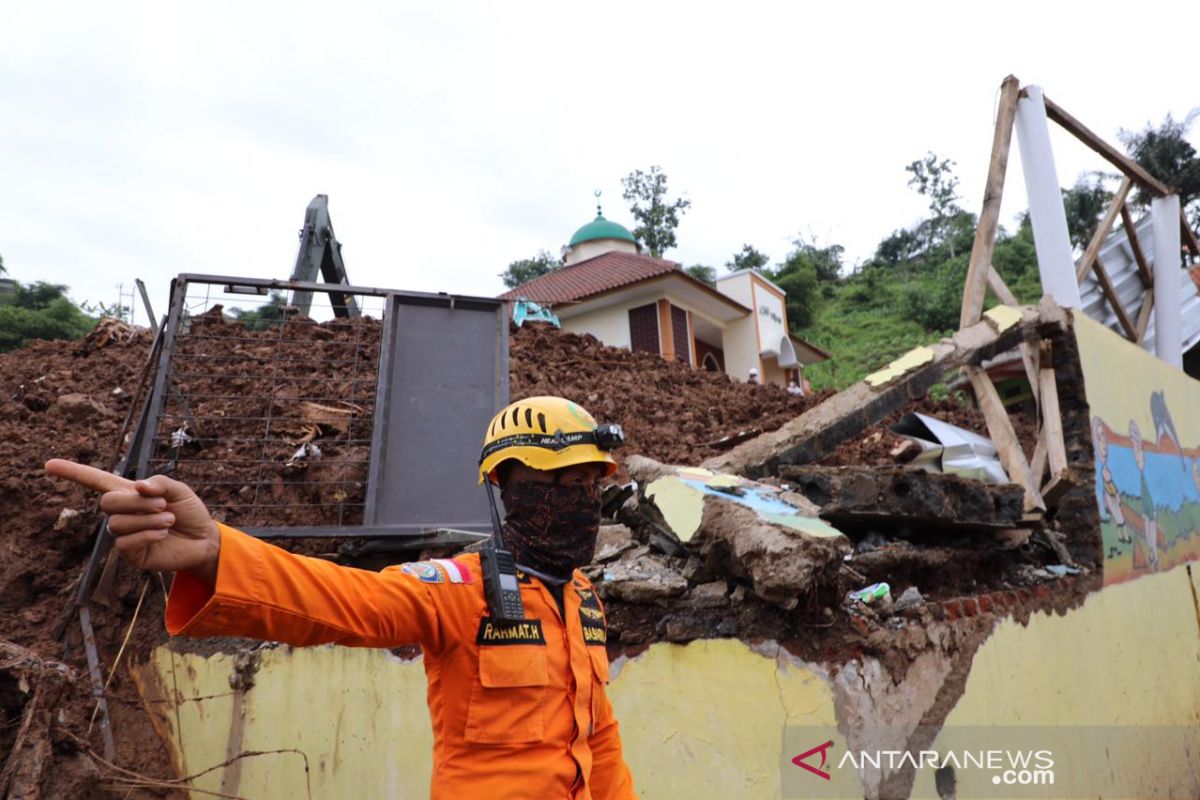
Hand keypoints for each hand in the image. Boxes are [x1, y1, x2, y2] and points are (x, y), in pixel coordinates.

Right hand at [44, 459, 220, 585]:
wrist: (204, 539)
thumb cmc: (189, 512)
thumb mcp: (180, 490)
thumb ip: (160, 482)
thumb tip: (139, 486)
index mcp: (130, 493)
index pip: (96, 481)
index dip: (73, 472)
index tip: (48, 464)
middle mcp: (122, 513)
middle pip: (107, 502)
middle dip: (135, 502)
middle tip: (162, 504)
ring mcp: (124, 534)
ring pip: (118, 523)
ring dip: (148, 519)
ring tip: (169, 520)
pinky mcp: (130, 554)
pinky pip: (125, 543)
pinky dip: (147, 535)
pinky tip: (162, 534)